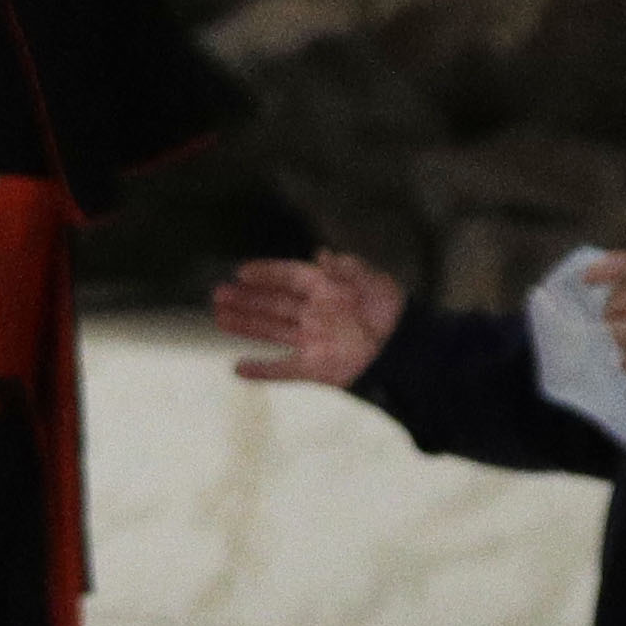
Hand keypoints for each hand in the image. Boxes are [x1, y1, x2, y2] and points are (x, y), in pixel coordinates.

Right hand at [209, 251, 404, 387]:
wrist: (407, 352)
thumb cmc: (393, 313)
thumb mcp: (375, 283)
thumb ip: (348, 269)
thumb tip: (321, 254)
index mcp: (326, 290)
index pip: (289, 277)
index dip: (266, 274)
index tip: (241, 272)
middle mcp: (314, 314)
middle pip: (273, 304)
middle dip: (246, 299)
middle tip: (218, 294)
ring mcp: (312, 341)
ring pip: (270, 331)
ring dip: (245, 325)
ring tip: (218, 317)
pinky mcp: (315, 368)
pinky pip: (282, 370)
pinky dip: (261, 371)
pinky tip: (238, 368)